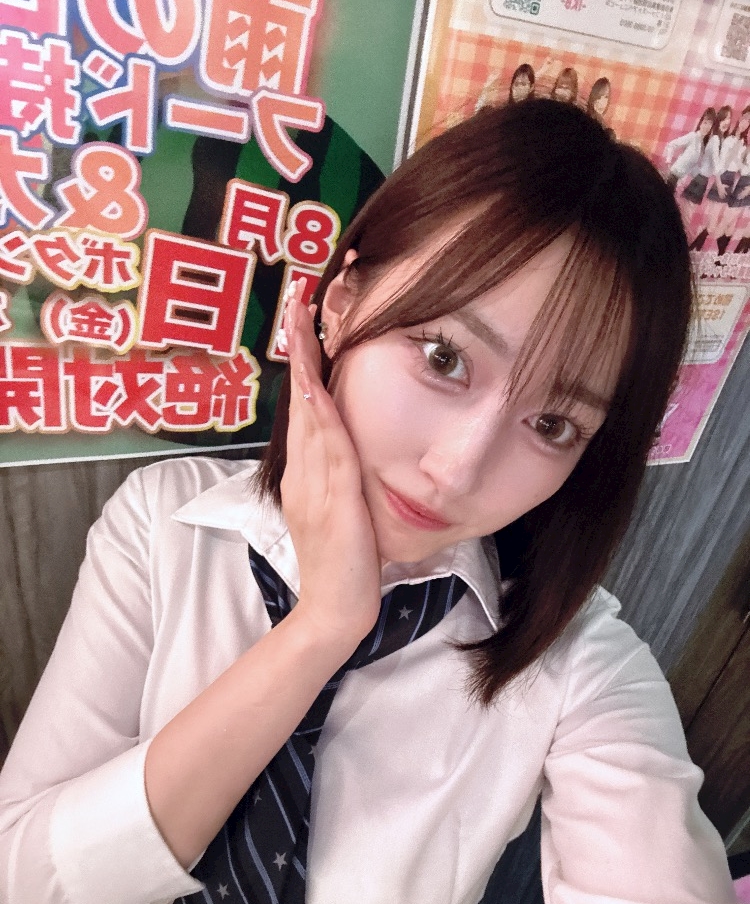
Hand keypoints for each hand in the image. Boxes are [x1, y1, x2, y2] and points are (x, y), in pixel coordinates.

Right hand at [280, 284, 381, 652]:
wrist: (336, 609)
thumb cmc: (345, 562)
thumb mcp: (342, 510)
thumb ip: (342, 478)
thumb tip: (353, 447)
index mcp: (306, 471)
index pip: (307, 404)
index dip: (307, 360)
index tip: (309, 318)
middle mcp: (302, 471)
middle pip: (301, 397)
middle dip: (301, 345)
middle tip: (300, 294)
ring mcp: (312, 483)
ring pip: (309, 413)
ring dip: (308, 363)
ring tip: (305, 317)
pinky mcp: (329, 500)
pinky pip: (325, 450)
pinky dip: (319, 414)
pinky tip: (316, 385)